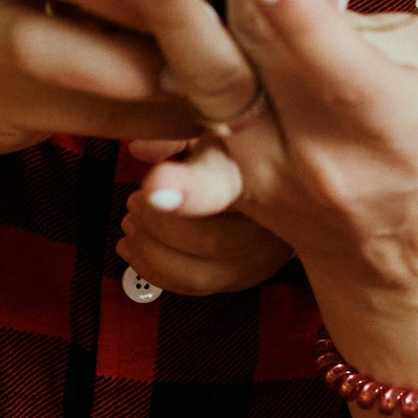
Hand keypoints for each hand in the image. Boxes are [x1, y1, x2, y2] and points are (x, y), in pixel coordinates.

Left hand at [96, 0, 417, 387]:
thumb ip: (353, 21)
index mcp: (390, 116)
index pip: (327, 49)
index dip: (286, 1)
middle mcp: (323, 152)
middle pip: (254, 54)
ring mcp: (270, 178)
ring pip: (210, 97)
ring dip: (169, 26)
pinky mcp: (236, 191)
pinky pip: (199, 173)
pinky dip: (176, 175)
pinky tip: (147, 182)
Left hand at [116, 135, 295, 299]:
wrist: (285, 177)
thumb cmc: (239, 149)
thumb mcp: (213, 130)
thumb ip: (178, 136)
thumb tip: (140, 149)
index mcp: (261, 174)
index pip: (226, 187)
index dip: (187, 191)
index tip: (149, 189)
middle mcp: (271, 222)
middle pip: (210, 241)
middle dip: (158, 225)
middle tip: (134, 200)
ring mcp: (263, 256)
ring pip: (199, 272)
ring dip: (152, 252)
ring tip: (131, 223)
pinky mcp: (247, 276)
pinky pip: (196, 287)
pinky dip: (155, 271)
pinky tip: (133, 248)